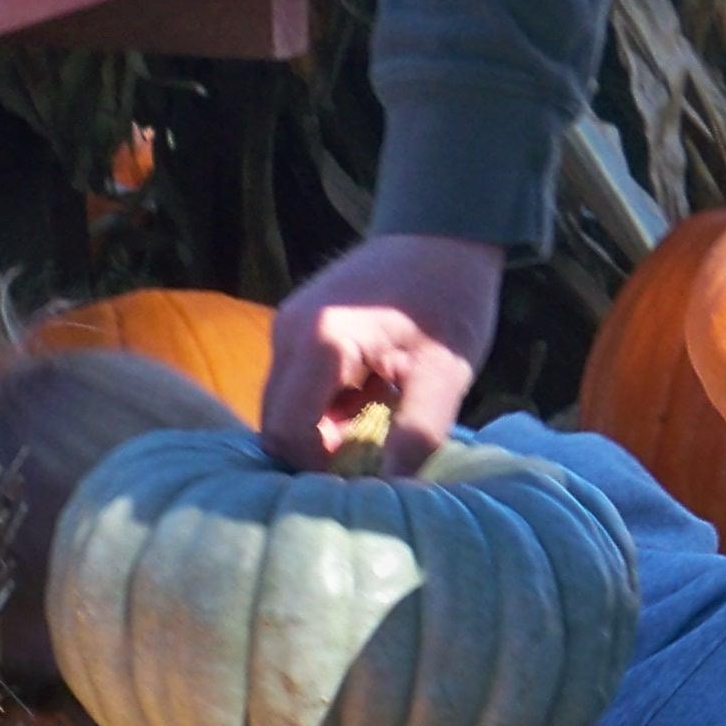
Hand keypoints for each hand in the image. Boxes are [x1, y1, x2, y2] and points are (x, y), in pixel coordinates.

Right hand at [261, 233, 503, 472]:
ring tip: (377, 417)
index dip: (319, 469)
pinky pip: (296, 386)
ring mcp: (287, 326)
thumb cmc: (450, 300)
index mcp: (322, 342)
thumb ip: (417, 435)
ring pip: (284, 407)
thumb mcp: (446, 374)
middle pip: (276, 423)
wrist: (443, 233)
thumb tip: (394, 493)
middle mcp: (289, 332)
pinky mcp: (296, 327)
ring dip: (323, 428)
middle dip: (317, 452)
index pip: (287, 433)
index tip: (365, 476)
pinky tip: (369, 396)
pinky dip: (325, 406)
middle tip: (373, 454)